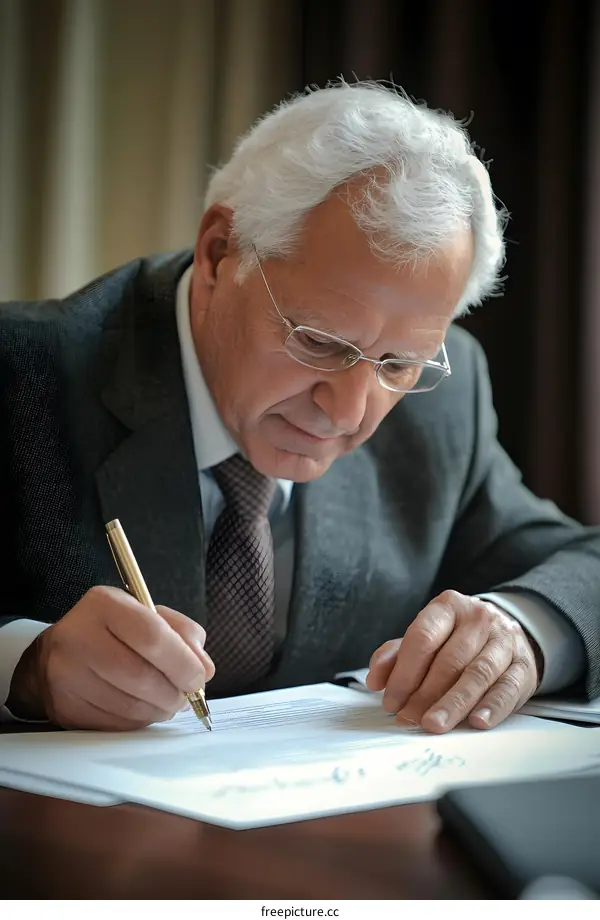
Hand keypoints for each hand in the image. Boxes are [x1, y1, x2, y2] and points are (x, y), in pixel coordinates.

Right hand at [7, 586, 214, 729]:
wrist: (57, 653)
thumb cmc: (112, 631)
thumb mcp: (148, 614)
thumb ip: (183, 634)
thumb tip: (204, 669)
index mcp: (104, 605)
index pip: (152, 636)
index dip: (183, 663)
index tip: (198, 677)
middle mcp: (79, 637)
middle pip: (141, 676)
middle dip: (174, 693)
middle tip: (186, 696)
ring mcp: (67, 675)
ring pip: (129, 706)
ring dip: (159, 710)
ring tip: (167, 702)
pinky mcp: (65, 707)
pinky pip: (115, 724)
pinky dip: (139, 721)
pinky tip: (143, 709)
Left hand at [366, 590, 539, 732]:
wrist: (507, 634)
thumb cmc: (456, 640)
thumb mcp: (426, 638)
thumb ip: (396, 655)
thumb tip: (375, 679)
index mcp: (448, 607)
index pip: (422, 638)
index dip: (404, 673)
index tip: (391, 700)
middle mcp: (479, 618)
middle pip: (449, 660)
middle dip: (425, 694)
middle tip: (408, 718)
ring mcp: (505, 640)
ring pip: (477, 675)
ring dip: (453, 704)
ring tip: (433, 724)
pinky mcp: (524, 666)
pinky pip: (506, 688)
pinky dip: (492, 707)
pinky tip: (477, 722)